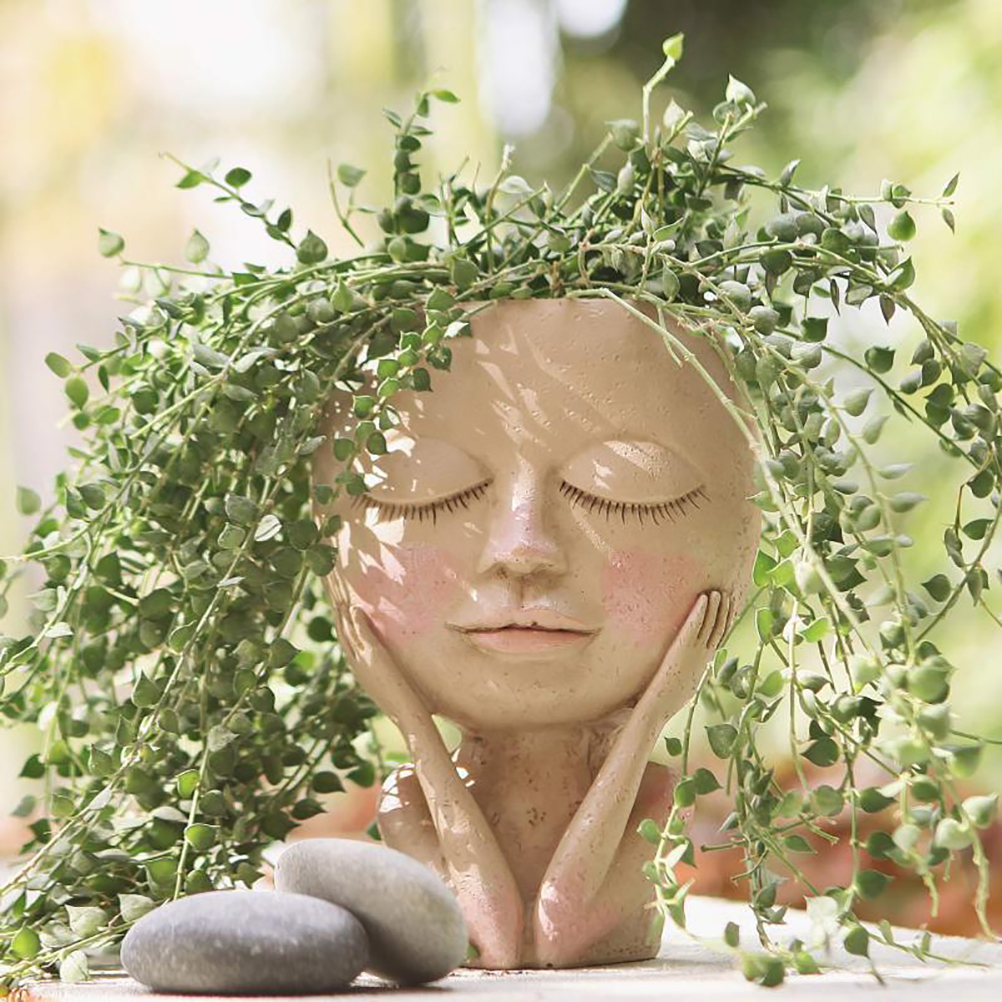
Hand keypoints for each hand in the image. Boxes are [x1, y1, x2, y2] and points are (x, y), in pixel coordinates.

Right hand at [326, 575, 431, 741]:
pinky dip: (357, 621)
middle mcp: (356, 664)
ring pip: (348, 633)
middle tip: (333, 602)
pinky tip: (355, 609)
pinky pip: (362, 634)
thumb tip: (390, 673)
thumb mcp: (390, 689)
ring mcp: (363, 660)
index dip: (341, 628)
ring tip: (339, 599)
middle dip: (337, 617)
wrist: (406, 715)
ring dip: (343, 615)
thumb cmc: (404, 706)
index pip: (347, 644)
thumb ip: (386, 677)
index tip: (339, 614)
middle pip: (342, 635)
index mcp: (359, 671)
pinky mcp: (374, 656)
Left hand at [638, 588, 734, 727]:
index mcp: (703, 664)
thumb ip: (688, 672)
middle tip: (728, 594)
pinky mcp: (680, 650)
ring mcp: (693, 653)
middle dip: (723, 611)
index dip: (725, 622)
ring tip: (716, 591)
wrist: (656, 711)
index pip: (718, 638)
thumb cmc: (665, 702)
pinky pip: (692, 627)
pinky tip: (702, 598)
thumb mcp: (683, 684)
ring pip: (708, 625)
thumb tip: (688, 667)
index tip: (730, 608)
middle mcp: (702, 657)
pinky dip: (699, 612)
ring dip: (713, 607)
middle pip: (717, 629)